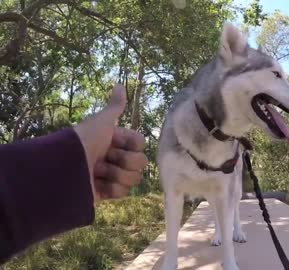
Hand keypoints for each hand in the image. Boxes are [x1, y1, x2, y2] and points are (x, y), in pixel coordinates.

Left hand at [73, 84, 147, 201]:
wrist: (64, 166)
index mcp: (116, 141)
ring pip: (134, 178)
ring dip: (116, 175)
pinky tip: (97, 184)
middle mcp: (115, 157)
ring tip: (97, 172)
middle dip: (123, 161)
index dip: (130, 145)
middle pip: (140, 162)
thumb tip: (120, 85)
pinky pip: (123, 193)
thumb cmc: (83, 140)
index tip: (114, 141)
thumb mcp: (101, 121)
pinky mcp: (106, 193)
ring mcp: (111, 176)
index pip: (140, 144)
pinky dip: (111, 188)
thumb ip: (114, 107)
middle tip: (104, 158)